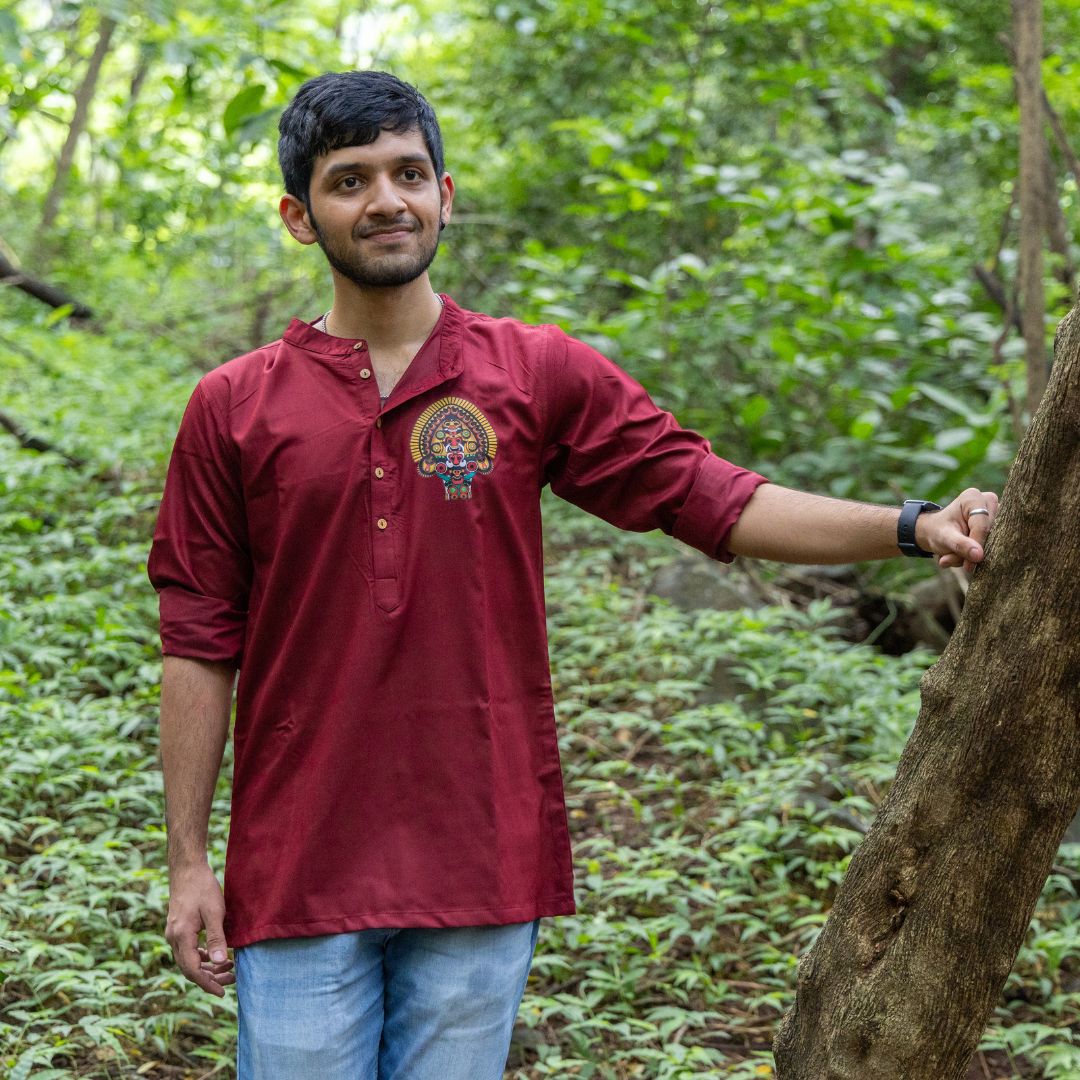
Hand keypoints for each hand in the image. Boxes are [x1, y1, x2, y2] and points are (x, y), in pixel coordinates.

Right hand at [165, 861, 233, 996]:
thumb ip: (217, 937)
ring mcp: (174, 933)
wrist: (187, 869)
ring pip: (188, 960)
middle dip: (210, 978)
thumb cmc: (202, 887)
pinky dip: (202, 956)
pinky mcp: (178, 928)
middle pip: (190, 968)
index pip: (193, 970)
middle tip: (232, 980)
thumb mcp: (214, 912)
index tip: (223, 993)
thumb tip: (221, 963)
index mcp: (181, 937)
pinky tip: (216, 955)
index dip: (208, 984)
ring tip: (229, 968)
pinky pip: (188, 950)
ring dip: (207, 967)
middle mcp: (173, 938)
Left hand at [915, 487, 998, 572]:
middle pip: (991, 534)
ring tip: (954, 556)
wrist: (936, 532)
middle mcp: (989, 502)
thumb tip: (979, 555)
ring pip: (994, 542)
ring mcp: (997, 513)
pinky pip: (995, 546)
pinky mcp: (1000, 526)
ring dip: (975, 556)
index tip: (968, 565)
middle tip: (955, 561)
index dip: (976, 546)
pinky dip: (978, 555)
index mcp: (974, 498)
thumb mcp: (944, 538)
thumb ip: (960, 545)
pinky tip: (963, 556)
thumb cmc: (938, 531)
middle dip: (974, 552)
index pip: (982, 526)